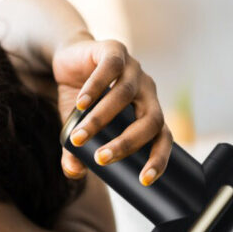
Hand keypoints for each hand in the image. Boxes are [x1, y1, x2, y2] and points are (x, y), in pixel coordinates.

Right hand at [52, 34, 173, 185]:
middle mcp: (147, 91)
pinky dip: (95, 88)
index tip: (143, 180)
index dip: (158, 159)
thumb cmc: (81, 101)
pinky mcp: (115, 51)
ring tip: (79, 137)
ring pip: (124, 96)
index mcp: (147, 112)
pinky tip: (81, 104)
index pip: (163, 138)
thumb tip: (73, 173)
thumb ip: (75, 153)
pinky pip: (110, 69)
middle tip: (102, 159)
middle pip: (150, 120)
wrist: (69, 61)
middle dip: (127, 143)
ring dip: (101, 119)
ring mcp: (133, 70)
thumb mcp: (77, 129)